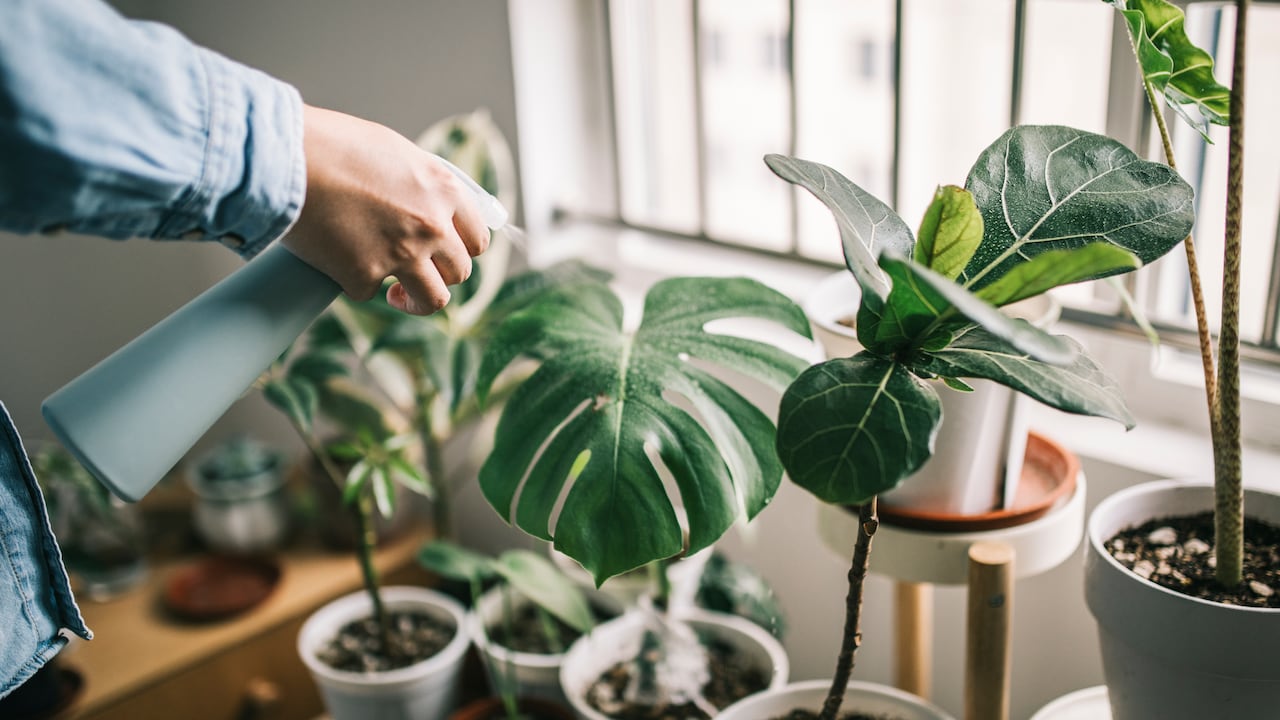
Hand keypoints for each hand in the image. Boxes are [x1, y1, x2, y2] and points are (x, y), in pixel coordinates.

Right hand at [283, 105, 488, 314]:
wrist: (285, 157)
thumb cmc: (332, 145)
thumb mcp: (394, 151)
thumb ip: (420, 183)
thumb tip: (430, 203)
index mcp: (444, 190)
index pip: (477, 237)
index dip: (463, 250)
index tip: (447, 255)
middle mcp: (432, 225)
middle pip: (460, 272)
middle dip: (440, 276)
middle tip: (417, 273)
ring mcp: (402, 254)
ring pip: (433, 300)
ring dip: (416, 302)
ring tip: (397, 296)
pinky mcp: (364, 275)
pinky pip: (370, 292)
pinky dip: (355, 282)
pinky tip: (340, 263)